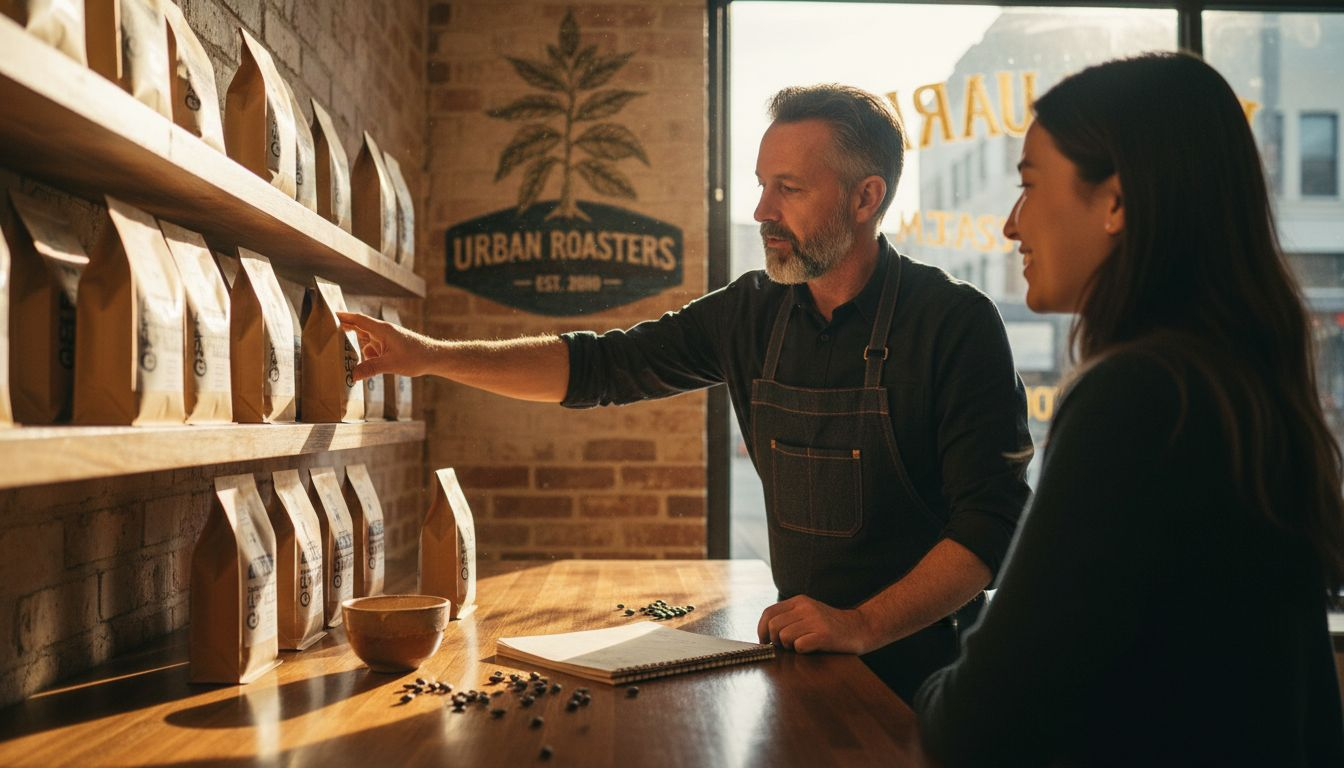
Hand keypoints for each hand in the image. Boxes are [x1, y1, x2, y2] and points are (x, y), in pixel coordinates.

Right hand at [336, 311, 437, 381]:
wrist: (434, 358)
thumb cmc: (416, 357)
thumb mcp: (391, 364)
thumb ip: (371, 368)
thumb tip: (352, 375)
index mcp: (382, 330)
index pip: (358, 319)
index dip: (343, 317)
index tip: (330, 314)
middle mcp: (383, 332)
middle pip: (359, 328)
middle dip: (345, 332)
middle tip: (328, 336)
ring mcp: (386, 339)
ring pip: (365, 341)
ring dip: (356, 348)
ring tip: (342, 356)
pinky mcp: (389, 347)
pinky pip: (372, 349)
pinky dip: (366, 356)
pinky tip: (362, 368)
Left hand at [756, 595, 876, 654]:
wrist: (861, 628)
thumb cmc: (831, 626)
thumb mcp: (808, 613)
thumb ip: (789, 618)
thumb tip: (764, 634)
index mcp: (799, 601)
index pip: (768, 612)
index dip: (761, 629)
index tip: (764, 641)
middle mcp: (806, 607)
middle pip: (773, 626)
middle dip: (775, 640)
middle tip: (786, 646)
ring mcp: (815, 620)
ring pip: (784, 637)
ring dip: (789, 646)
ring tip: (802, 645)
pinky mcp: (824, 635)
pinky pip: (799, 646)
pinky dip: (802, 650)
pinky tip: (812, 647)